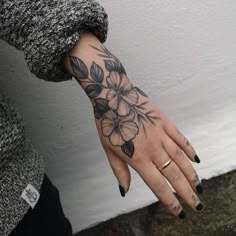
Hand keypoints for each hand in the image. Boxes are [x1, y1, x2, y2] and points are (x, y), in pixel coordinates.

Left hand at [63, 32, 202, 218]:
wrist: (113, 97)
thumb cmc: (108, 123)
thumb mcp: (108, 150)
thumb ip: (119, 171)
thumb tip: (124, 191)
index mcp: (137, 158)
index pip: (158, 185)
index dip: (169, 201)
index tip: (179, 211)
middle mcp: (152, 149)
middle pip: (174, 175)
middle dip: (186, 193)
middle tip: (197, 205)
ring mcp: (161, 135)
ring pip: (181, 159)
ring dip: (191, 175)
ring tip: (199, 187)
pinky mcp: (164, 122)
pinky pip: (180, 138)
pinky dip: (189, 149)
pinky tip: (196, 160)